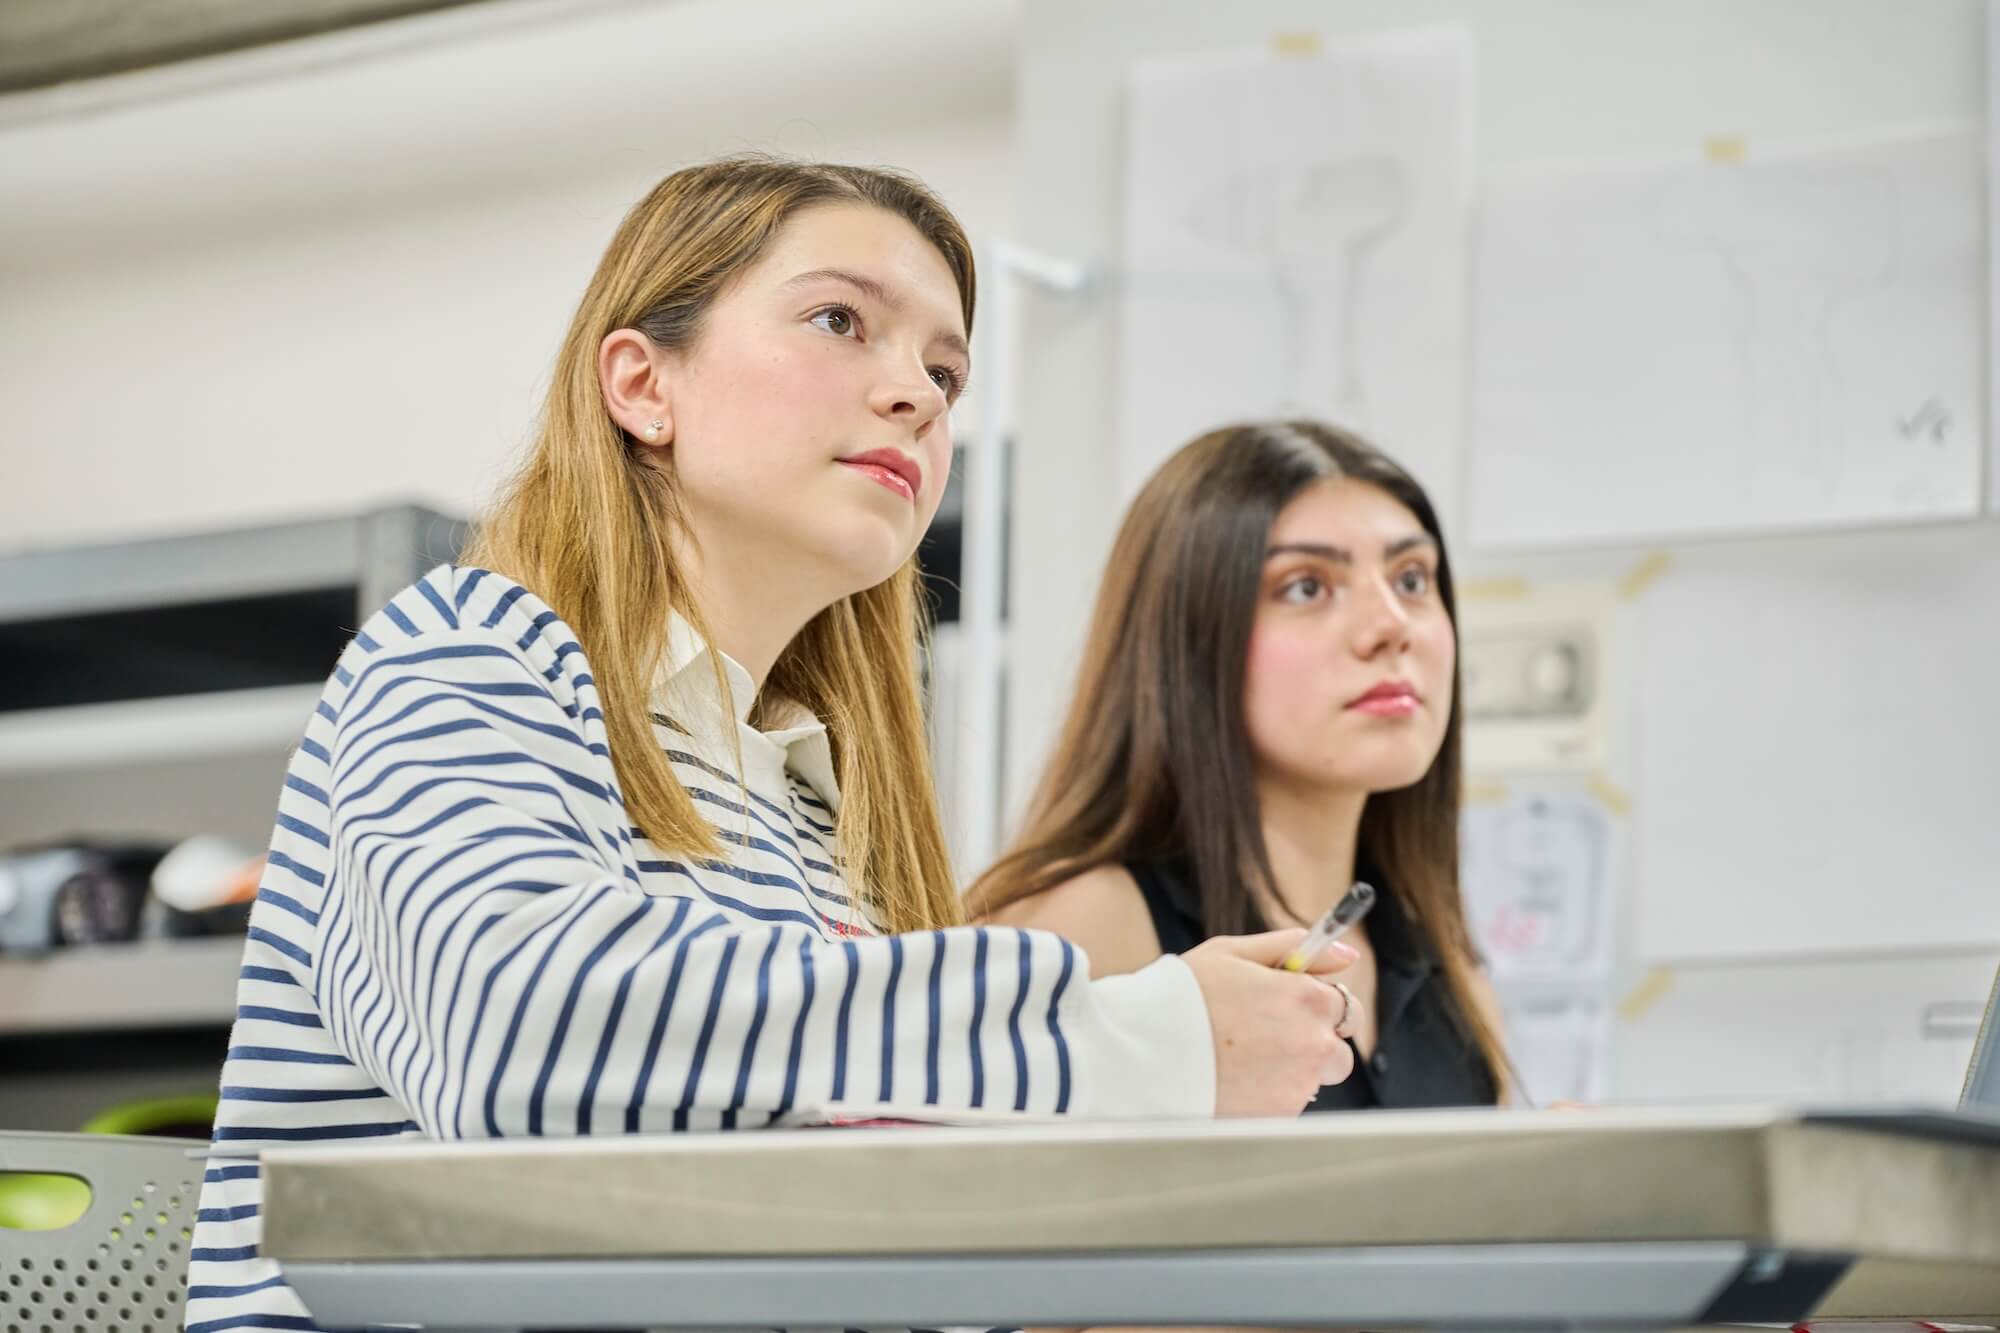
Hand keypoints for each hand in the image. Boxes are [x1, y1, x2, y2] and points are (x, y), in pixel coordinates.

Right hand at [1182, 928, 1359, 1116]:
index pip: (1345, 1005)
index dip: (1317, 1005)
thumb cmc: (1184, 995)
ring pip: (1314, 1080)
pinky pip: (1287, 1104)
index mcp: (1306, 998)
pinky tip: (1234, 1079)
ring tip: (1244, 1060)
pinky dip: (1269, 1095)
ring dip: (1293, 1071)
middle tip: (1268, 1036)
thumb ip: (1293, 946)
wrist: (1143, 1051)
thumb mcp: (1232, 952)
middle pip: (1340, 1049)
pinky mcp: (1279, 1115)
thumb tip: (1347, 951)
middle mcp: (1313, 1043)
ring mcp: (1299, 1084)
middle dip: (1313, 1042)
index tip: (1289, 1007)